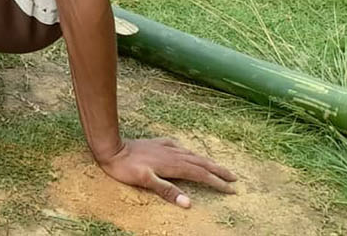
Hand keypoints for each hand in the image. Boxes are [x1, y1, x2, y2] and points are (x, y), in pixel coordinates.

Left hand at [96, 137, 237, 207]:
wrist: (111, 148)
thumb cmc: (126, 168)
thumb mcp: (146, 181)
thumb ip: (167, 191)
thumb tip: (188, 203)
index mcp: (173, 165)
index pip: (201, 174)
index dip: (216, 182)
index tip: (231, 189)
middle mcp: (173, 154)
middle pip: (201, 163)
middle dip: (218, 171)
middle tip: (234, 178)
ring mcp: (166, 148)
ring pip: (192, 154)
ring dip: (207, 161)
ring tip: (218, 166)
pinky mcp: (157, 144)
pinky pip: (178, 147)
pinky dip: (188, 151)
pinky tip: (187, 151)